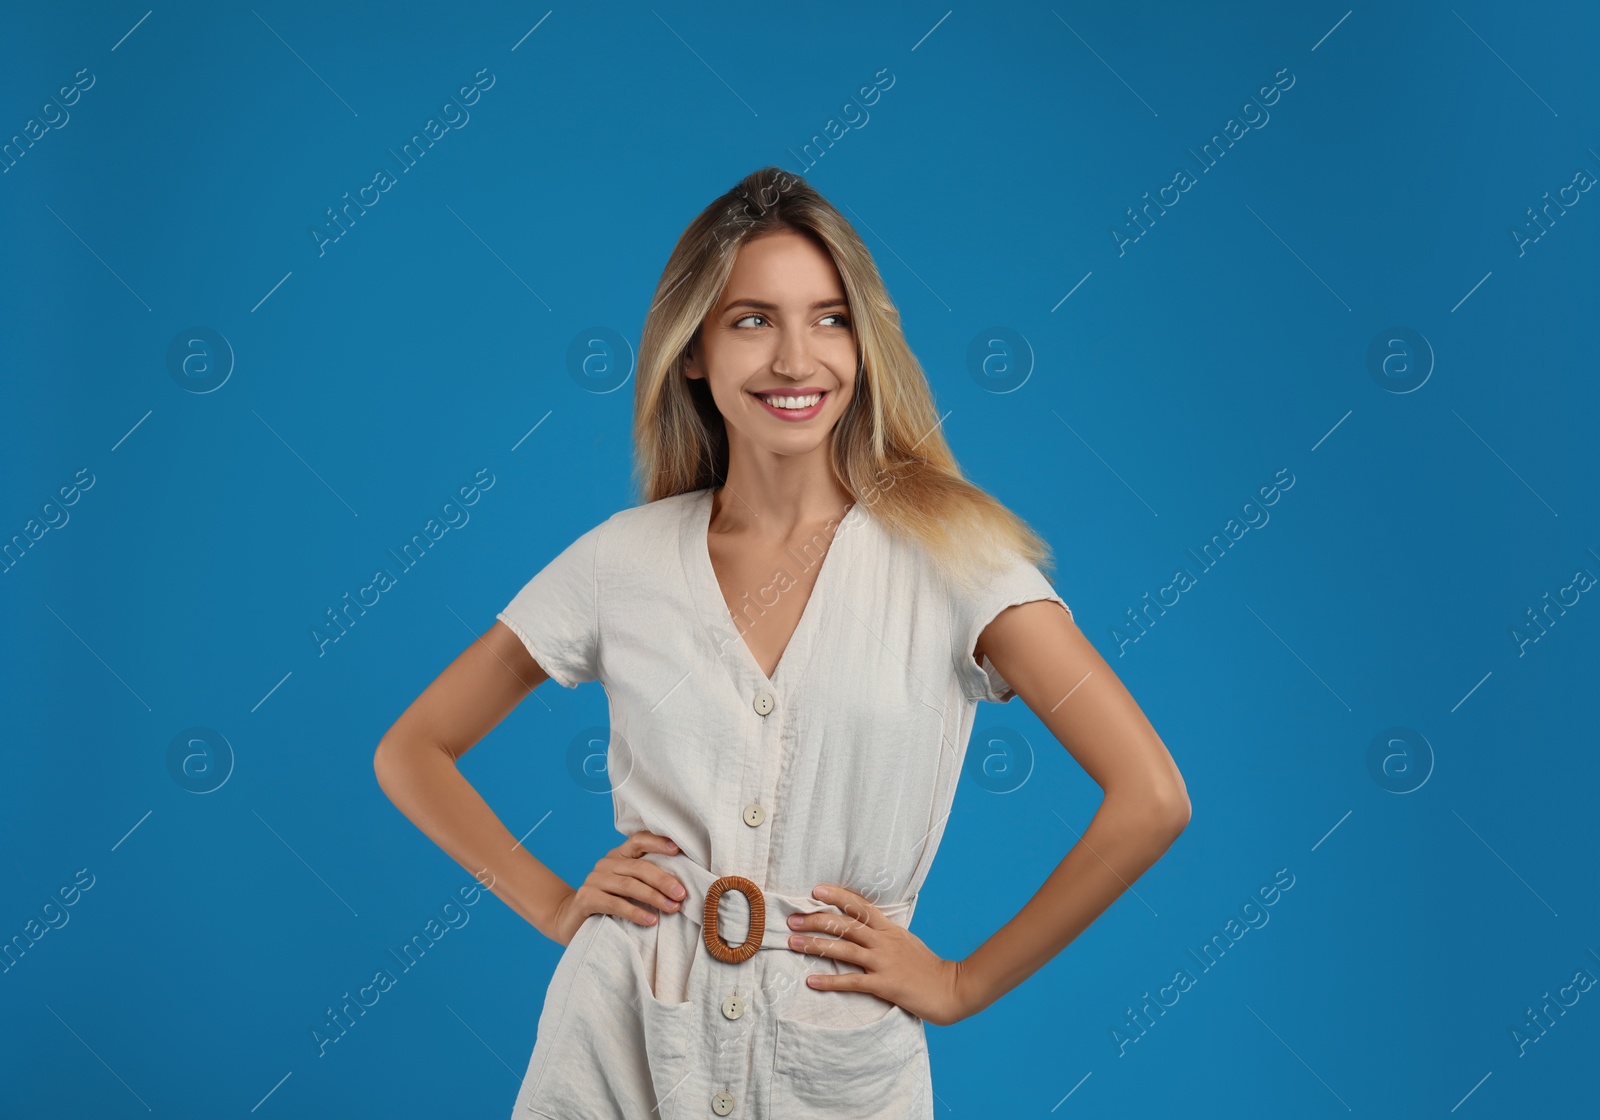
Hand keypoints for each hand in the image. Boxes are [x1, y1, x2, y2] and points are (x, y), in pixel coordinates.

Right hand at [547, 831, 687, 945]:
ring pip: (629, 885)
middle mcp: (606, 863)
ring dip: (654, 897)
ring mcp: (594, 880)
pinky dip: (635, 912)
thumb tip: (681, 886)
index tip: (678, 850)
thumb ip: (646, 881)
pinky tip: (651, 920)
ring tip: (672, 908)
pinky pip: (615, 904)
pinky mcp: (586, 898)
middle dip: (663, 880)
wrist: (573, 921)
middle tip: (682, 894)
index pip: (639, 840)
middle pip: (639, 867)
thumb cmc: (610, 904)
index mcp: (619, 856)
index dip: (658, 842)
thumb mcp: (628, 889)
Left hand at [784, 884, 969, 1026]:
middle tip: (791, 920)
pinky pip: (852, 981)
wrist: (952, 989)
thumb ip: (884, 934)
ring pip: (844, 949)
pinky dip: (830, 980)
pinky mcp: (885, 985)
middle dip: (815, 920)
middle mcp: (885, 941)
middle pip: (845, 925)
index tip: (815, 891)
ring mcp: (885, 962)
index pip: (860, 906)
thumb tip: (861, 927)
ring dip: (816, 945)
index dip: (837, 896)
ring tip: (793, 943)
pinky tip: (811, 981)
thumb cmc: (927, 967)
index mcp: (890, 929)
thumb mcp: (906, 941)